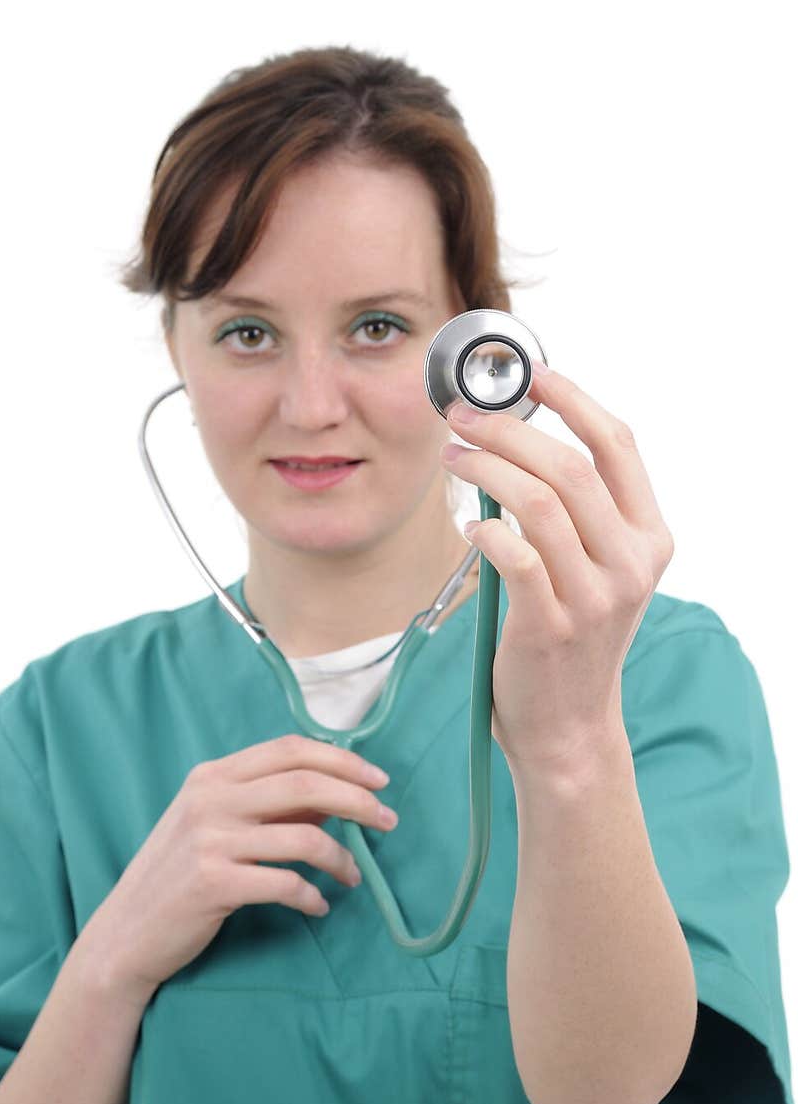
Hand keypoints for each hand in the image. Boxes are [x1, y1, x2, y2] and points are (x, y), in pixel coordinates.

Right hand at [81, 735, 396, 1004]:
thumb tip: (332, 801)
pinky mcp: (213, 883)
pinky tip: (317, 907)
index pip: (289, 750)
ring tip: (353, 877)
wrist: (124, 933)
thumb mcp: (212, 825)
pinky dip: (311, 896)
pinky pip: (285, 884)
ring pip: (303, 837)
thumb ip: (266, 807)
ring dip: (341, 859)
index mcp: (212, 776)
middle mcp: (210, 799)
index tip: (378, 781)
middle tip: (388, 822)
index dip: (341, 761)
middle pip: (305, 784)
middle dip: (357, 801)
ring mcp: (209, 840)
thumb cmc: (176, 877)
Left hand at [440, 366, 674, 774]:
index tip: (527, 375)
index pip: (618, 445)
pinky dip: (483, 528)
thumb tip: (514, 439)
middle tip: (461, 417)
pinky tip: (468, 524)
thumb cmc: (571, 639)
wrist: (568, 728)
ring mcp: (594, 597)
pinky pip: (514, 553)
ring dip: (485, 468)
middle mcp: (631, 563)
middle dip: (507, 428)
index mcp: (650, 538)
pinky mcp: (550, 625)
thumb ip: (577, 513)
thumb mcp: (597, 571)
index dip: (571, 400)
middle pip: (568, 466)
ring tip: (454, 459)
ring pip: (537, 502)